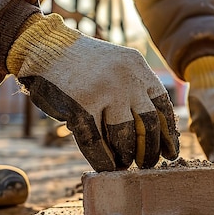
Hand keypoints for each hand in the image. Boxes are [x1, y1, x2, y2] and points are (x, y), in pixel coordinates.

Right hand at [7, 14, 178, 171]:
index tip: (170, 152)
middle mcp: (127, 79)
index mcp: (139, 68)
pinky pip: (97, 142)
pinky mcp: (81, 106)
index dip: (168, 134)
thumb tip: (156, 133)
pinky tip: (107, 168)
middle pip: (149, 125)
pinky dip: (103, 160)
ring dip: (126, 156)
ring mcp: (104, 92)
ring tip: (125, 164)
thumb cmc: (82, 64)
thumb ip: (136, 89)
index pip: (163, 107)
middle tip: (147, 164)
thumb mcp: (118, 65)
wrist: (42, 47)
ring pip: (124, 136)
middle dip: (150, 150)